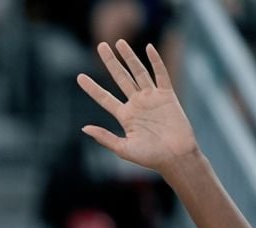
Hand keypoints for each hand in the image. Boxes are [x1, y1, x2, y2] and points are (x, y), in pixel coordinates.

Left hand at [77, 41, 197, 172]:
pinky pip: (161, 75)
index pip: (104, 98)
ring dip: (129, 57)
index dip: (92, 88)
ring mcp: (152, 98)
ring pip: (138, 72)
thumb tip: (84, 128)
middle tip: (101, 46)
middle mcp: (136, 104)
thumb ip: (104, 137)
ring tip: (119, 42)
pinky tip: (148, 48)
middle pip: (121, 78)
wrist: (176, 158)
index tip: (79, 77)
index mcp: (125, 116)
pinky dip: (156, 61)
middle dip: (111, 62)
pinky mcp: (167, 96)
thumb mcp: (123, 149)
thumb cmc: (150, 157)